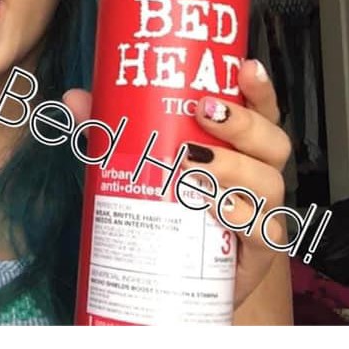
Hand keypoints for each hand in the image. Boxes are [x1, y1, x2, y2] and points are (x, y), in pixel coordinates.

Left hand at [63, 58, 291, 316]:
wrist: (179, 281)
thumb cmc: (167, 211)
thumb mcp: (137, 166)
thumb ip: (110, 131)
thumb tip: (74, 99)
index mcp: (238, 148)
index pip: (262, 111)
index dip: (259, 88)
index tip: (246, 67)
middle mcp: (258, 174)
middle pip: (273, 142)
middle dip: (243, 124)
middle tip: (205, 113)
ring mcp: (262, 213)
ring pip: (268, 184)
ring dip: (234, 169)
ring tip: (194, 165)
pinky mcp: (257, 252)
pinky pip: (262, 230)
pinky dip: (239, 216)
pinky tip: (215, 208)